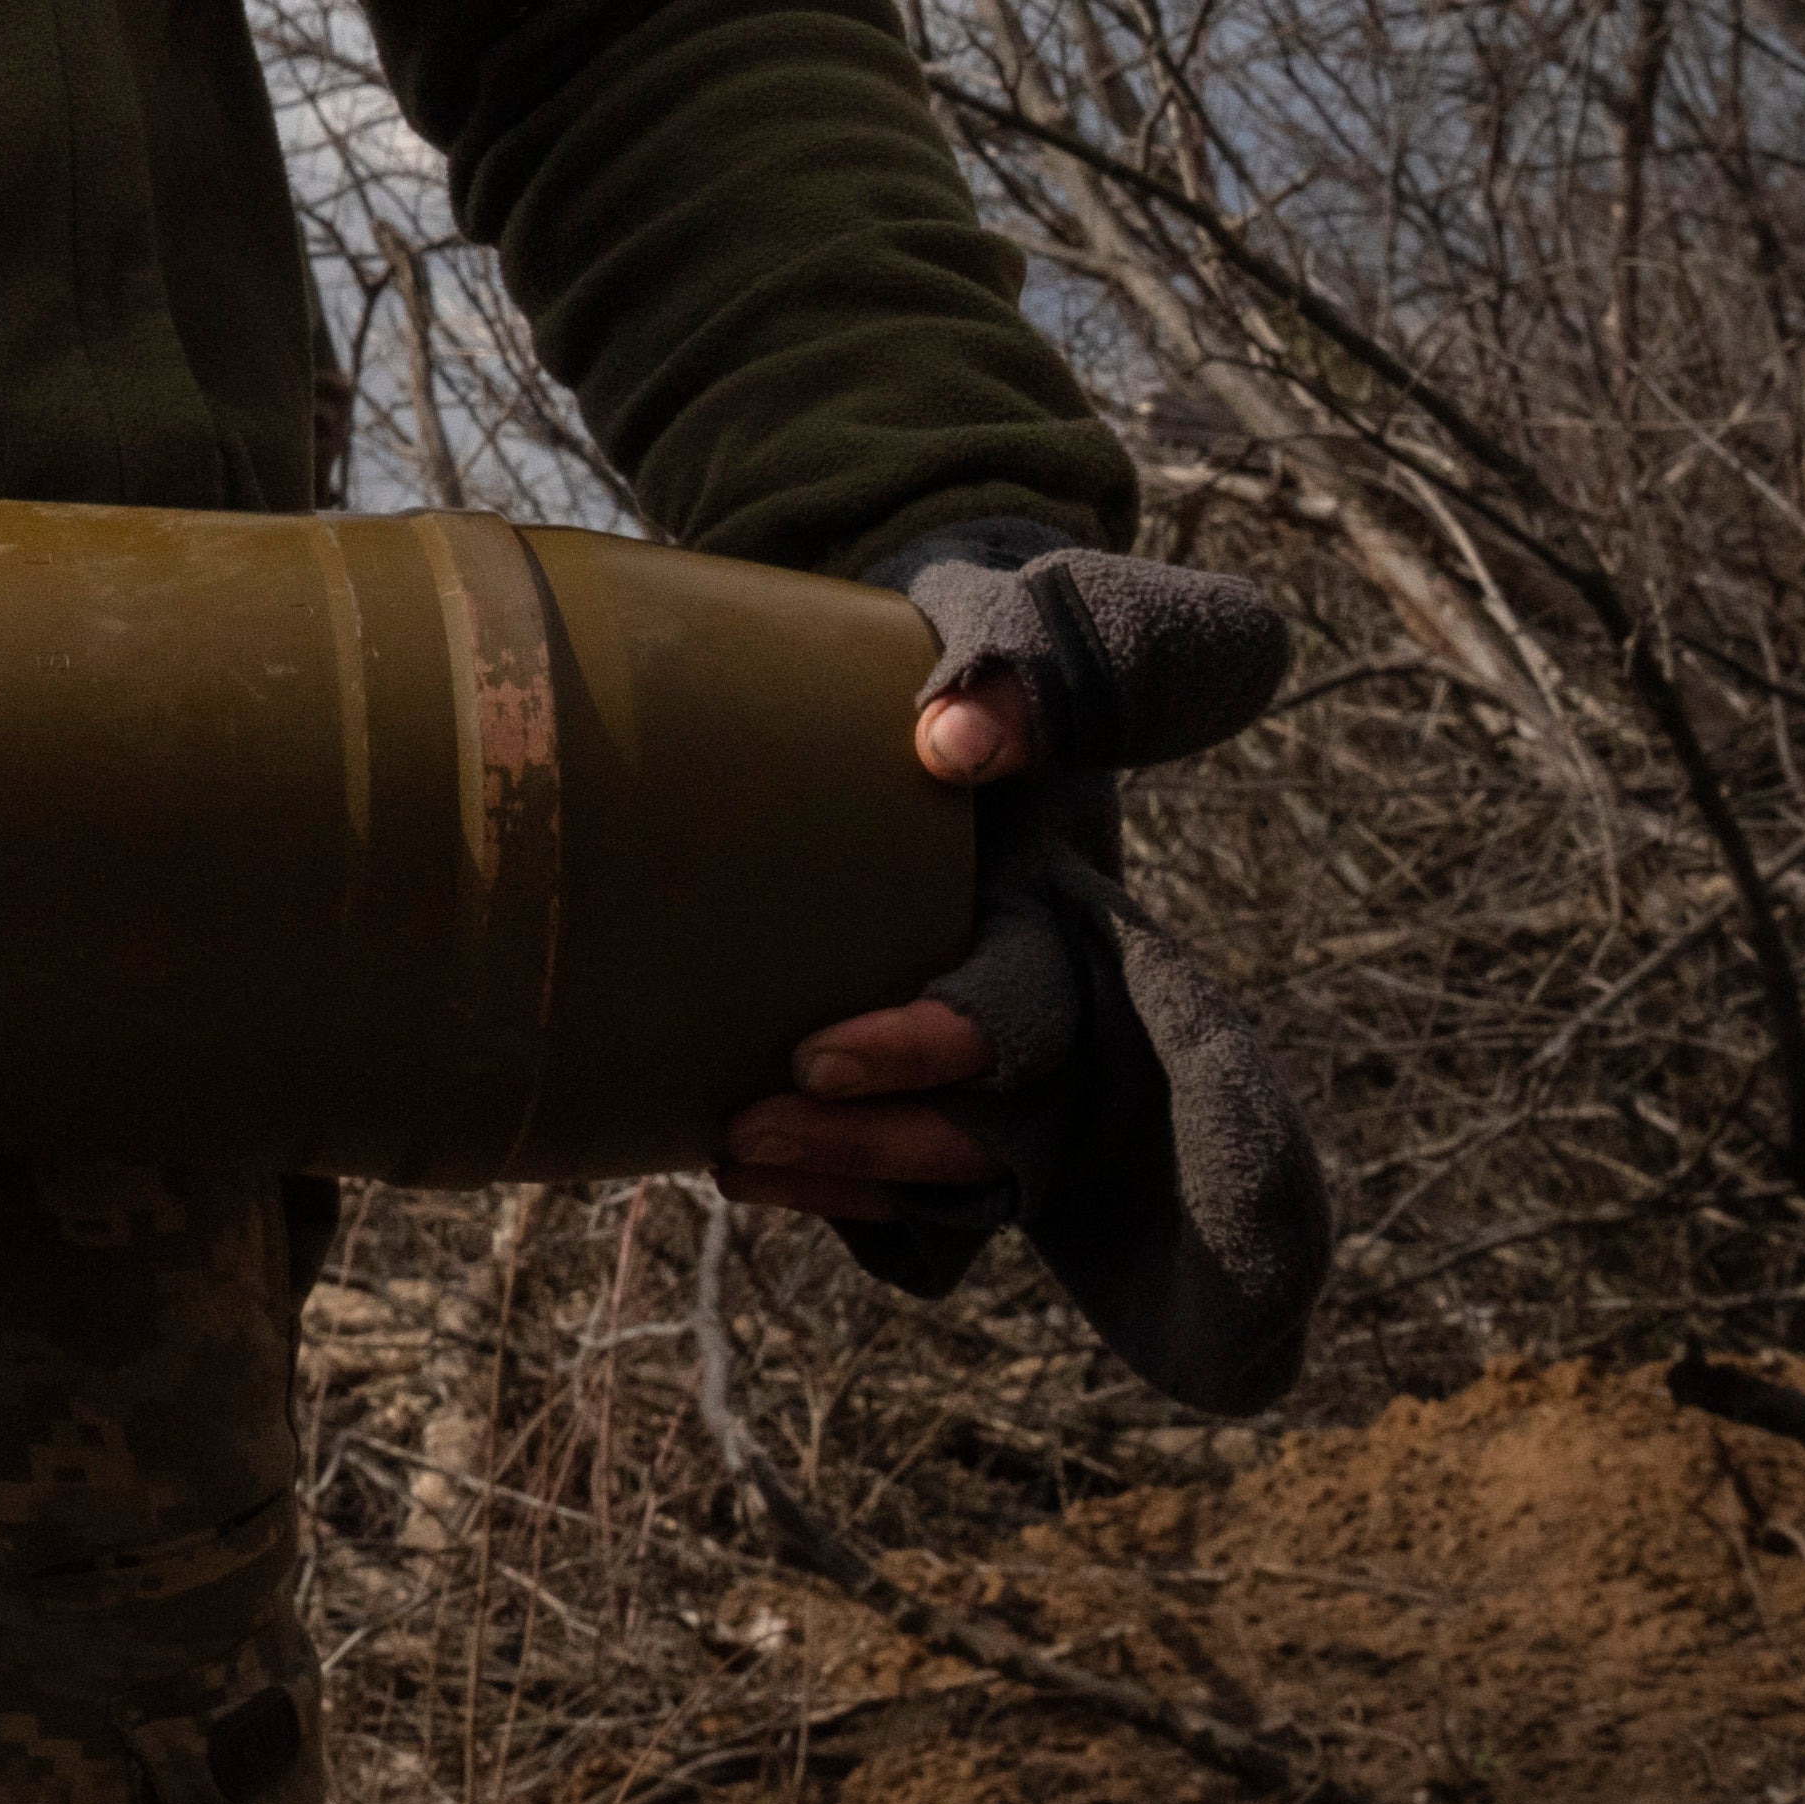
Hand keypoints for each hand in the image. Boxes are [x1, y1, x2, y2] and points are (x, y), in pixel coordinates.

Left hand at [708, 661, 1052, 1224]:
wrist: (965, 656)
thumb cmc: (990, 631)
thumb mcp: (1022, 617)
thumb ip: (1021, 669)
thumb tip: (955, 744)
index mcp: (1072, 904)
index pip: (1038, 1013)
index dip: (941, 1053)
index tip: (816, 1055)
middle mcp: (1052, 988)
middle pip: (1002, 1125)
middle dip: (881, 1144)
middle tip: (751, 1121)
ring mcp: (1002, 1038)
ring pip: (960, 1167)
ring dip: (848, 1173)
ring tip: (732, 1152)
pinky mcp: (940, 1055)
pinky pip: (917, 1167)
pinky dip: (839, 1186)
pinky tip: (736, 1169)